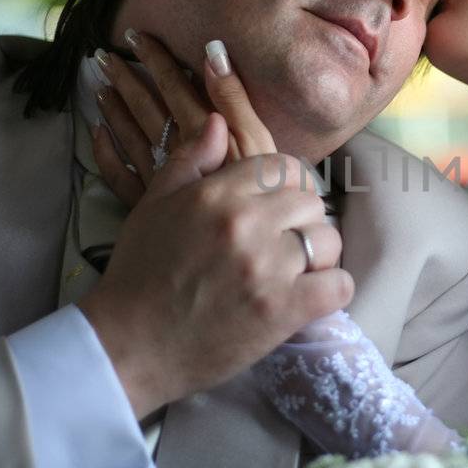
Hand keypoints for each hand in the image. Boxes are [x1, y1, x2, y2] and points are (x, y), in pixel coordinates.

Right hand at [78, 112, 349, 418]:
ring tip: (294, 273)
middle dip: (303, 220)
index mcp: (216, 195)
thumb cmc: (139, 275)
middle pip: (311, 200)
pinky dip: (331, 291)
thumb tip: (219, 121)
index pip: (282, 167)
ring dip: (318, 257)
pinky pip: (339, 285)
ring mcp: (267, 268)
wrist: (129, 345)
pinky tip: (308, 298)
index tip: (276, 209)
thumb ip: (190, 160)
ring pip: (329, 240)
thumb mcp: (153, 205)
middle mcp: (245, 224)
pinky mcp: (283, 311)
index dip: (286, 186)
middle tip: (284, 244)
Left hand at [91, 30, 279, 205]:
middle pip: (146, 109)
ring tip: (99, 87)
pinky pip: (120, 177)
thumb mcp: (259, 143)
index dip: (157, 61)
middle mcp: (177, 152)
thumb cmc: (266, 197)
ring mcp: (161, 179)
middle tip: (104, 57)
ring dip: (114, 110)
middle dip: (127, 80)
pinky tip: (98, 134)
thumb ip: (234, 99)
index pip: (175, 87)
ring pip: (130, 137)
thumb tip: (212, 54)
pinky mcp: (153, 205)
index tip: (137, 36)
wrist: (247, 251)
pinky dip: (107, 154)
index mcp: (204, 133)